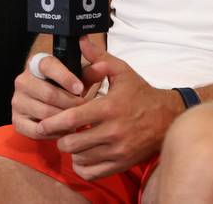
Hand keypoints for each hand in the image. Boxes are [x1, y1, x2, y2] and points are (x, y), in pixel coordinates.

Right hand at [11, 49, 89, 140]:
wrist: (52, 104)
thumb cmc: (68, 88)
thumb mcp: (80, 77)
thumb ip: (91, 72)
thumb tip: (102, 66)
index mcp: (36, 63)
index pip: (48, 66)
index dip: (65, 77)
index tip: (81, 89)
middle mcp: (22, 80)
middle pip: (48, 93)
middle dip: (70, 104)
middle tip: (85, 110)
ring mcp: (17, 101)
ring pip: (44, 113)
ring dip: (64, 119)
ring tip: (78, 121)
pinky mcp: (17, 120)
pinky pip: (36, 130)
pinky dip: (54, 133)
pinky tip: (65, 130)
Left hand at [38, 37, 182, 180]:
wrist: (168, 118)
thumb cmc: (141, 93)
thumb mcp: (122, 72)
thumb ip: (99, 57)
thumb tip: (81, 41)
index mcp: (109, 107)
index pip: (73, 119)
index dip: (54, 122)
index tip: (44, 123)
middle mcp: (113, 131)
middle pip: (72, 143)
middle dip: (60, 138)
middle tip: (60, 131)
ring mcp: (118, 150)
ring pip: (80, 158)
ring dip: (72, 151)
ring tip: (73, 141)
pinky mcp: (121, 164)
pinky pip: (92, 172)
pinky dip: (82, 165)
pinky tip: (83, 154)